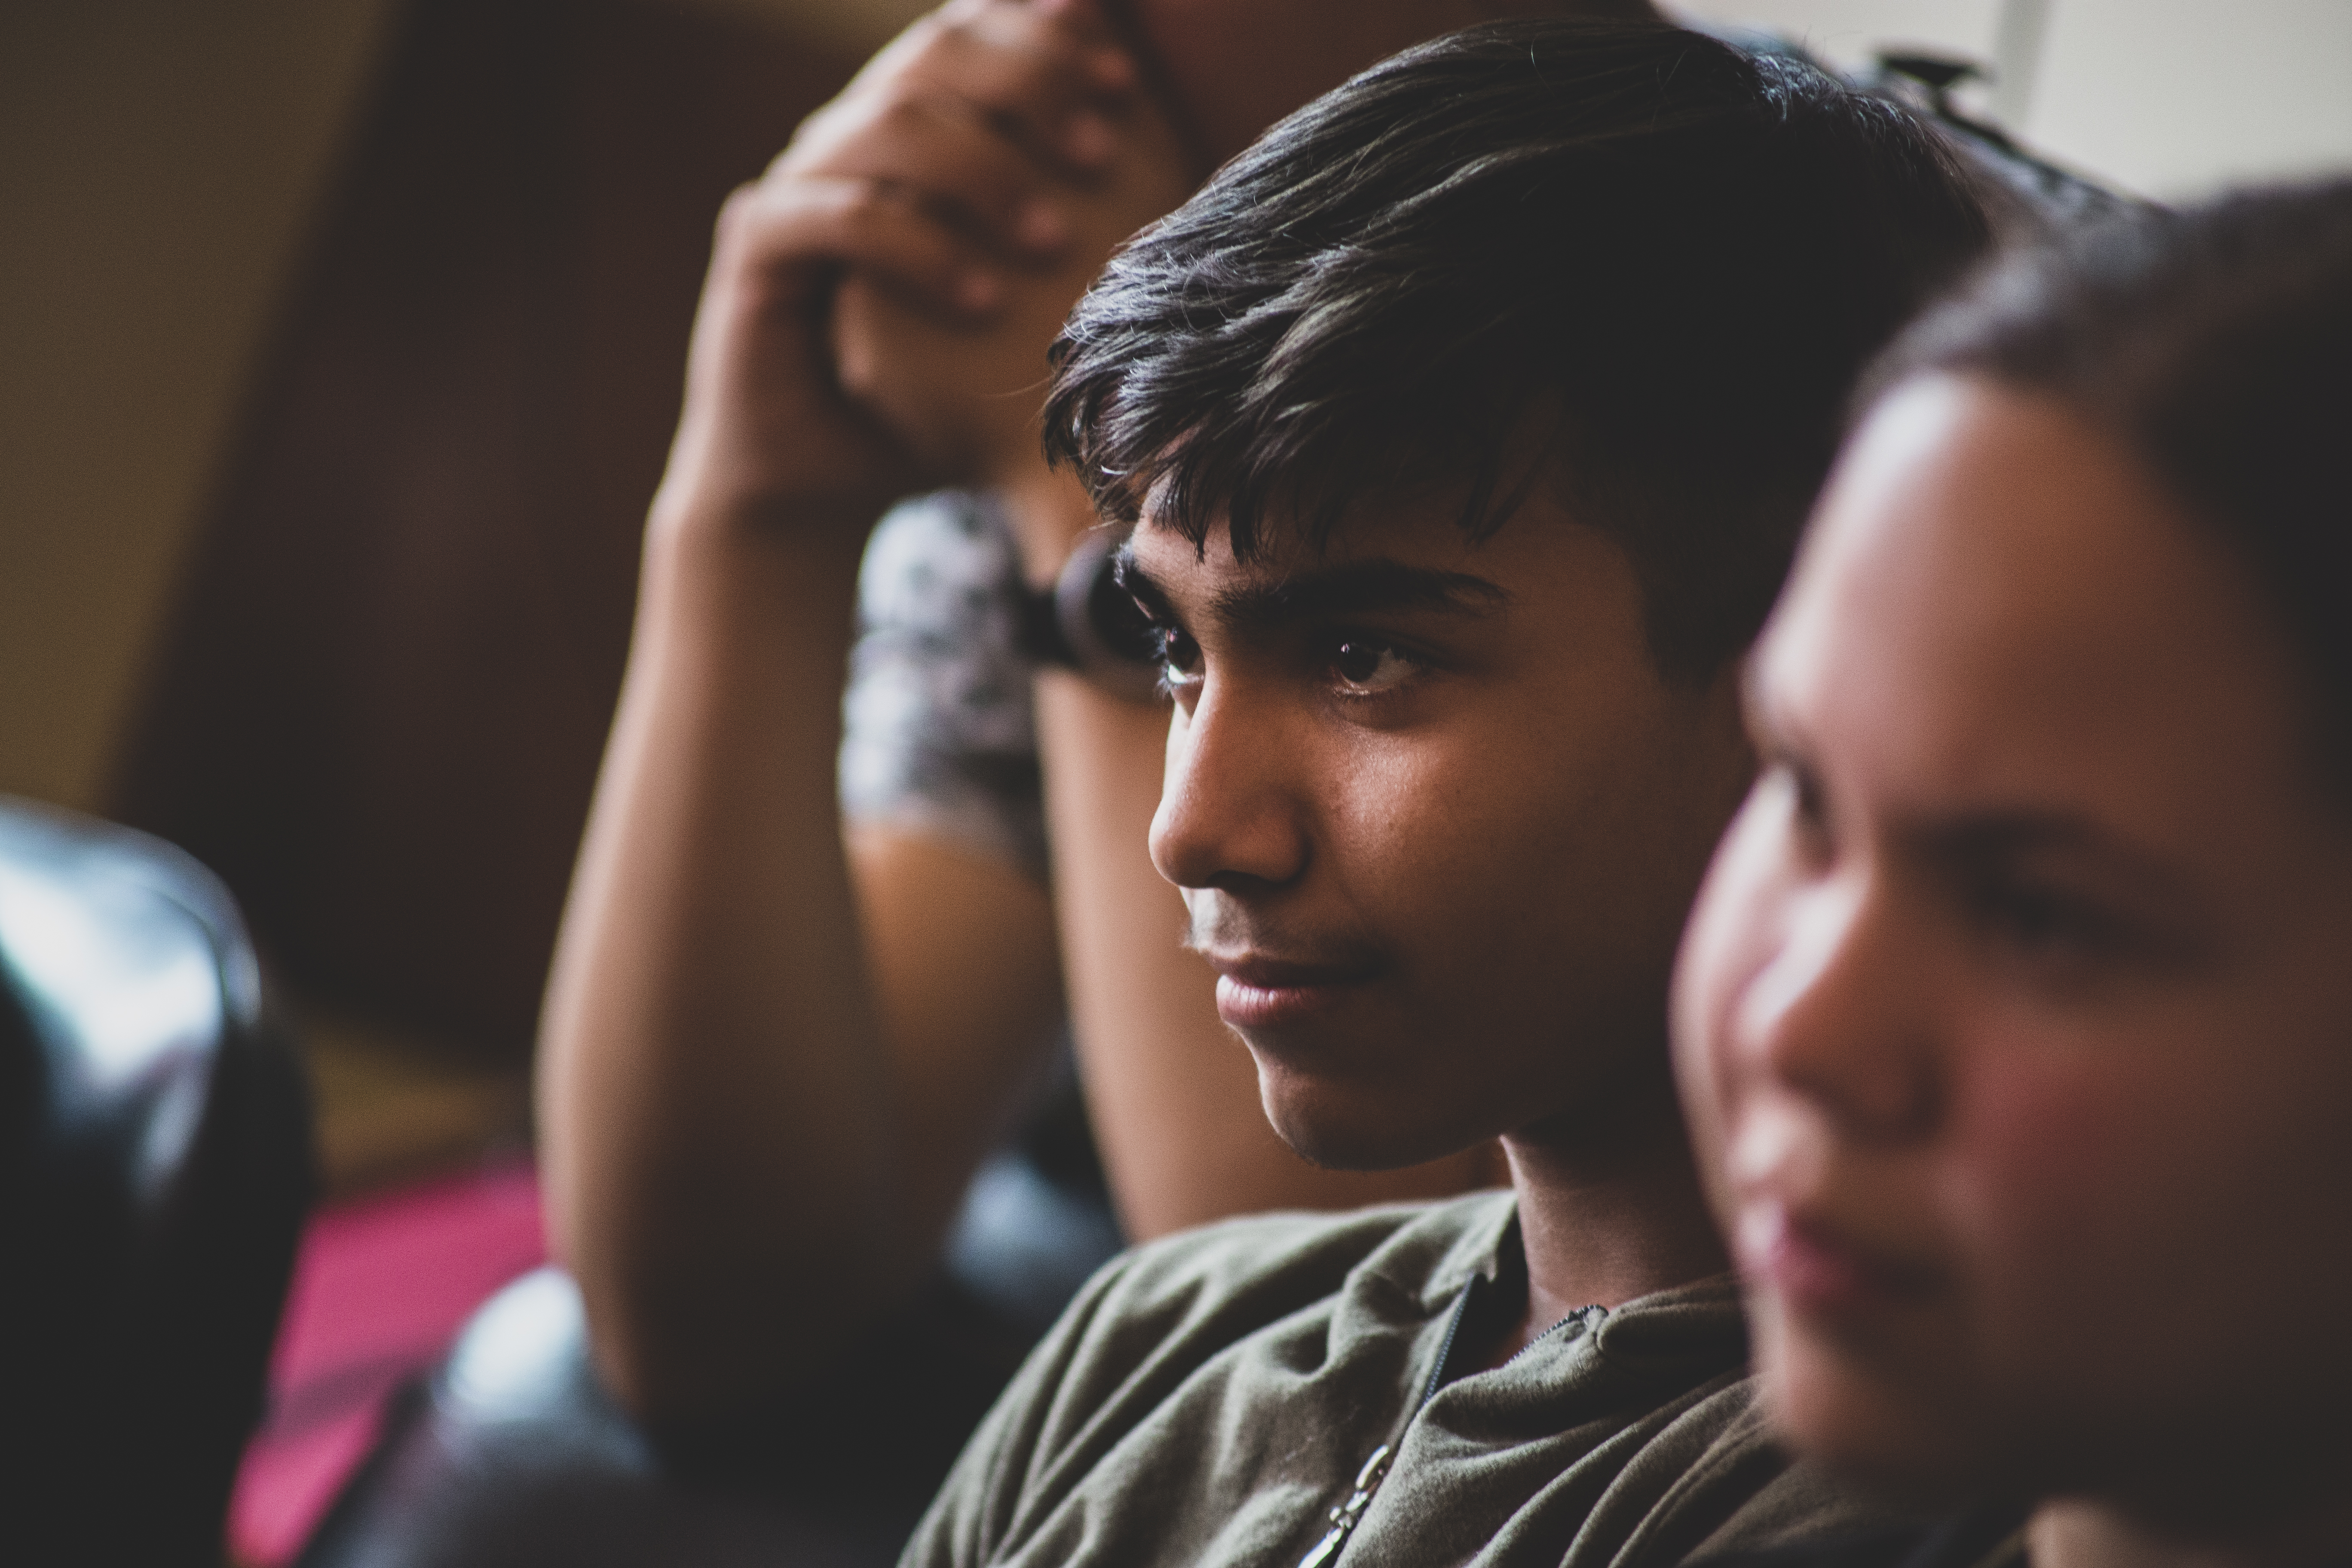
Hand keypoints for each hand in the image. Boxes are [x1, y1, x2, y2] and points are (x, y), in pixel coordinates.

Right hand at [654, 0, 1147, 540]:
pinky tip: (980, 300)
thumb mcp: (1026, 305)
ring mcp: (802, 180)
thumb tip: (1190, 190)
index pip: (981, 34)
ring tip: (1051, 240)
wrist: (825, 475)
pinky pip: (839, 216)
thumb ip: (1081, 236)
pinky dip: (917, 248)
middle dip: (1029, 86)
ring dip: (981, 170)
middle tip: (1101, 151)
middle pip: (938, 50)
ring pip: (889, 120)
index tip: (1126, 81)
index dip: (1048, 34)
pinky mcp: (758, 245)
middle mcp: (856, 134)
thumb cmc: (938, 390)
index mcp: (919, 125)